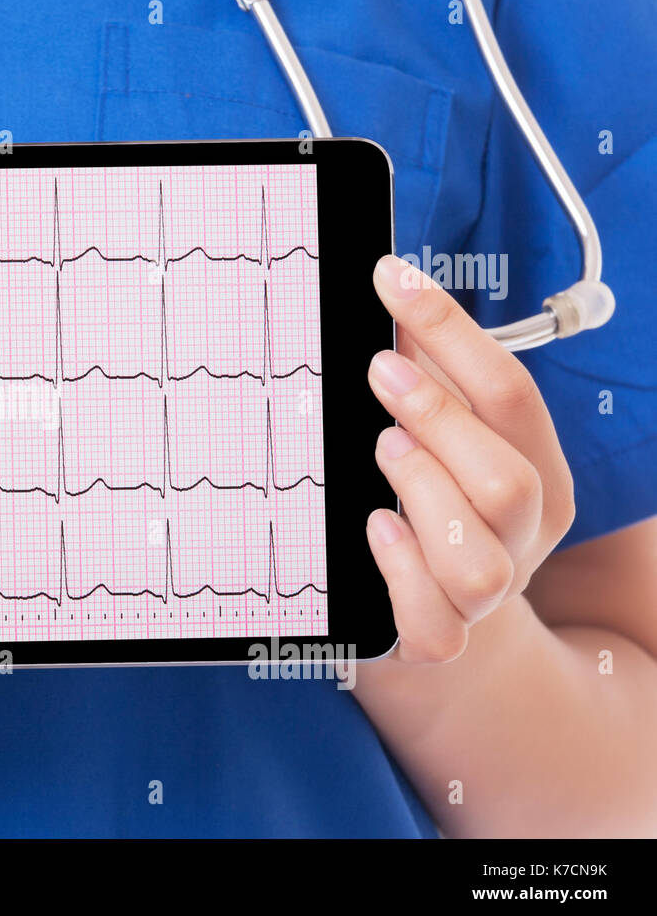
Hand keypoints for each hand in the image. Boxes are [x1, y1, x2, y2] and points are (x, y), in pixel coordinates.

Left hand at [364, 255, 574, 662]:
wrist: (435, 603)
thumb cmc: (435, 498)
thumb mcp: (443, 433)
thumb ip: (427, 374)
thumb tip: (390, 288)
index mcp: (539, 473)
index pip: (511, 394)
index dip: (450, 330)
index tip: (392, 282)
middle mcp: (524, 536)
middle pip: (508, 483)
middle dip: (439, 418)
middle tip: (380, 373)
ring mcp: (487, 592)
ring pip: (477, 558)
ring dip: (424, 494)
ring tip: (383, 451)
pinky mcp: (438, 634)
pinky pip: (433, 622)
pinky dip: (400, 570)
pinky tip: (376, 524)